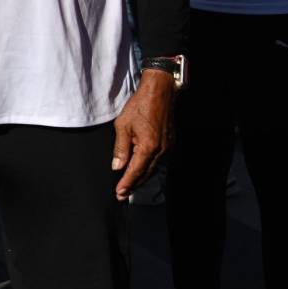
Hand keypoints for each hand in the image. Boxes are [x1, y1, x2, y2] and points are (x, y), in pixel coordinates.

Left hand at [112, 75, 172, 198]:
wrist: (160, 94)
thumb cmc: (139, 106)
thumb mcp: (123, 126)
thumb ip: (120, 148)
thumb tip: (117, 166)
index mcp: (148, 147)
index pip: (135, 171)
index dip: (127, 183)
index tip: (119, 193)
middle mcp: (161, 151)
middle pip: (146, 174)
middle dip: (133, 185)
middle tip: (122, 194)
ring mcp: (167, 148)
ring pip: (153, 169)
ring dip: (141, 178)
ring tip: (129, 186)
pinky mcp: (170, 145)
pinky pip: (158, 162)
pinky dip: (148, 169)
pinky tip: (140, 172)